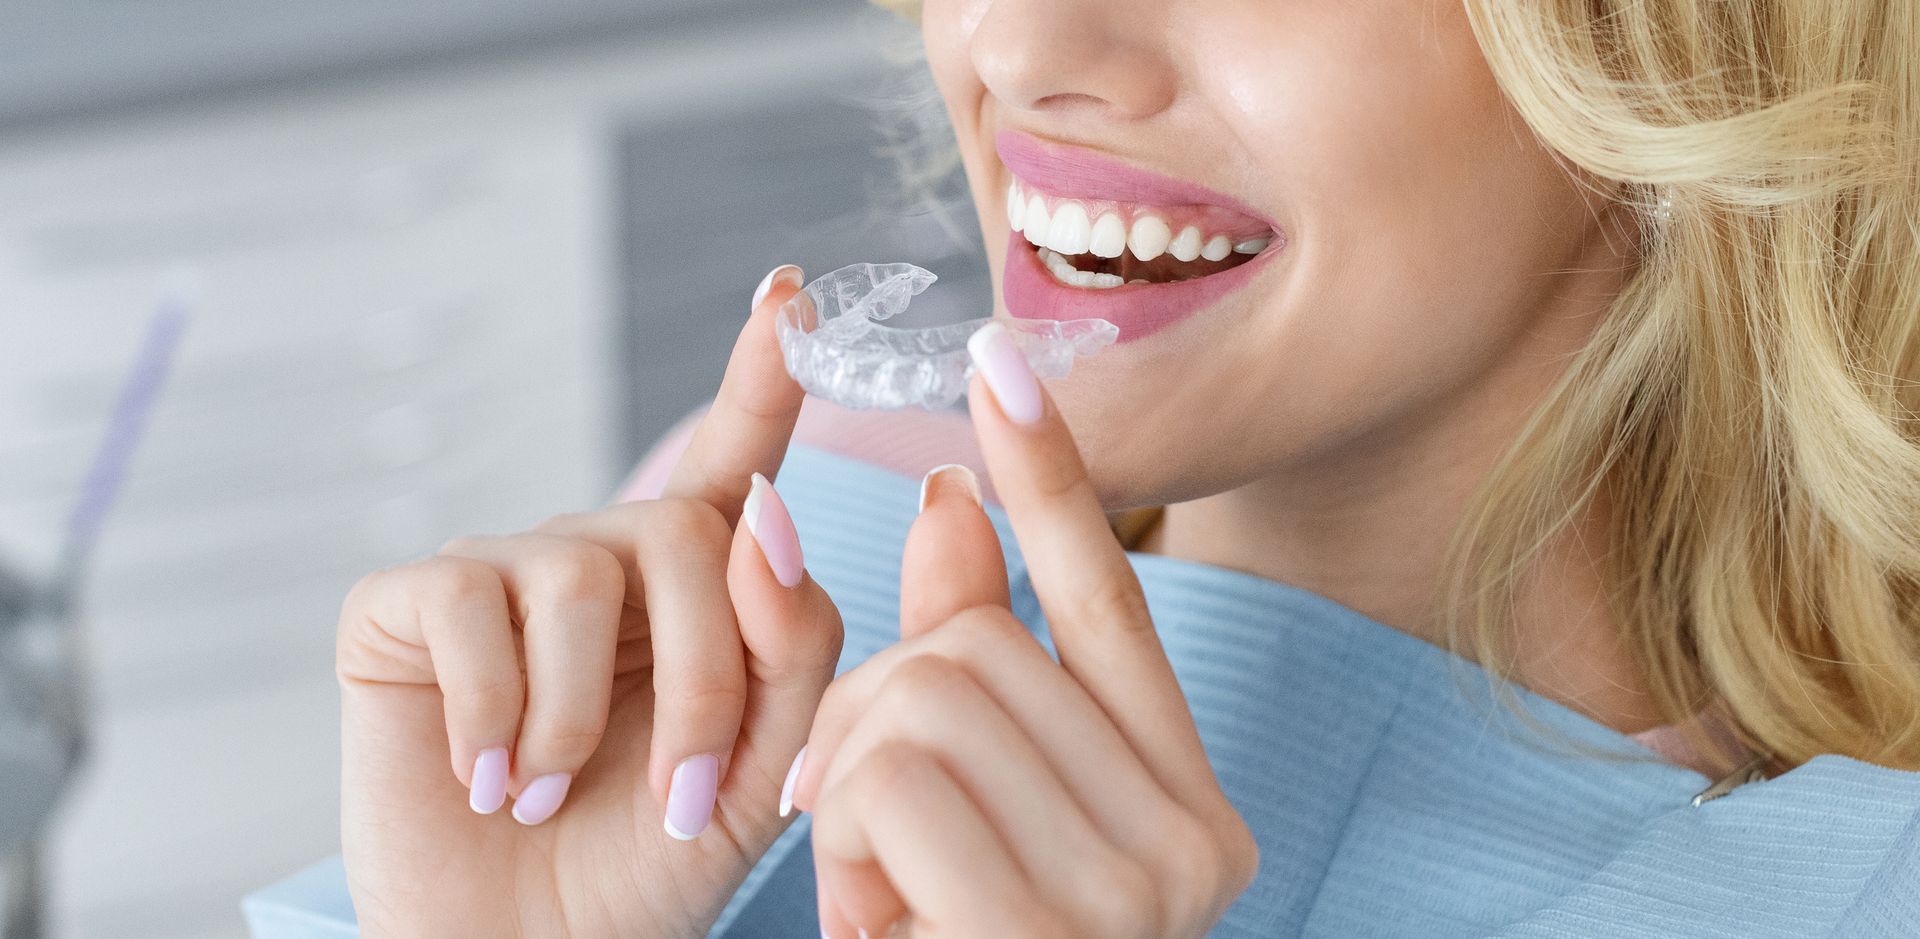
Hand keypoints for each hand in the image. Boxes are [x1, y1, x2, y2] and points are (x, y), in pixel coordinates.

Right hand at [336, 265, 842, 935]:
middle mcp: (601, 557)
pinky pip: (468, 607)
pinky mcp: (407, 602)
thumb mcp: (765, 767)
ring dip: (588, 720)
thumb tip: (768, 512)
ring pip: (582, 573)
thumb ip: (795, 643)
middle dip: (707, 682)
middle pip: (690, 537)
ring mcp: (500, 570)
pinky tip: (489, 777)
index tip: (790, 291)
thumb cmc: (649, 861)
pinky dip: (494, 715)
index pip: (735, 461)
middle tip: (690, 801)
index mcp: (696, 588)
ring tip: (560, 798)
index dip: (761, 375)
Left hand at [790, 323, 1259, 937]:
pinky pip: (892, 780)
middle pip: (978, 646)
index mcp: (1187, 811)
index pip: (1112, 605)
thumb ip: (964, 674)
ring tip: (883, 902)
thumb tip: (942, 504)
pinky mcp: (1057, 927)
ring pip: (922, 696)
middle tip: (872, 842)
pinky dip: (846, 848)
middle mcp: (1195, 844)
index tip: (997, 359)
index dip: (1050, 478)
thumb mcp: (956, 825)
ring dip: (849, 790)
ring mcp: (1140, 892)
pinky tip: (884, 930)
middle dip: (871, 718)